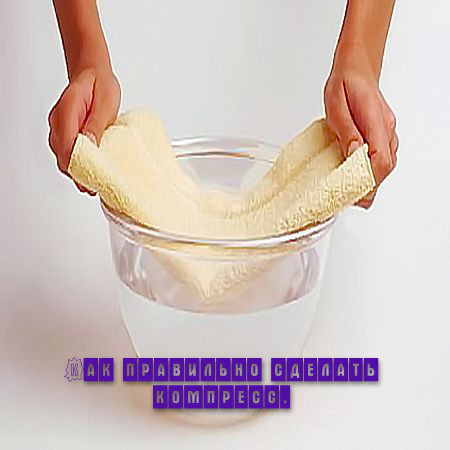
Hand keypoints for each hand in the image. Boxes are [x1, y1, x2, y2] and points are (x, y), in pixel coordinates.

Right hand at [48, 67, 120, 192]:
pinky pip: (67, 152)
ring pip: (63, 156)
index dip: (75, 166)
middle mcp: (58, 121)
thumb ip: (97, 124)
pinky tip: (90, 173)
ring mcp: (59, 128)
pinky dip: (77, 164)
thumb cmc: (99, 84)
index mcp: (67, 111)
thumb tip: (92, 145)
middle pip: (62, 155)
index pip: (66, 144)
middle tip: (93, 189)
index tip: (87, 181)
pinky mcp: (65, 133)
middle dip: (76, 174)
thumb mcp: (105, 103)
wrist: (92, 73)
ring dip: (76, 171)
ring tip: (93, 185)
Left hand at [324, 48, 397, 207]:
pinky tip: (356, 176)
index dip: (370, 179)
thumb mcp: (335, 105)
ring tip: (350, 192)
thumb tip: (353, 153)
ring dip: (370, 180)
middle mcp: (387, 129)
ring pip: (385, 164)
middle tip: (350, 199)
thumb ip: (345, 130)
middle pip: (386, 166)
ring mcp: (387, 132)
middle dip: (370, 186)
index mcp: (376, 121)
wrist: (356, 70)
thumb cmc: (345, 84)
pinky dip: (369, 170)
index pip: (382, 158)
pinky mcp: (382, 135)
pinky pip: (380, 157)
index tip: (355, 191)